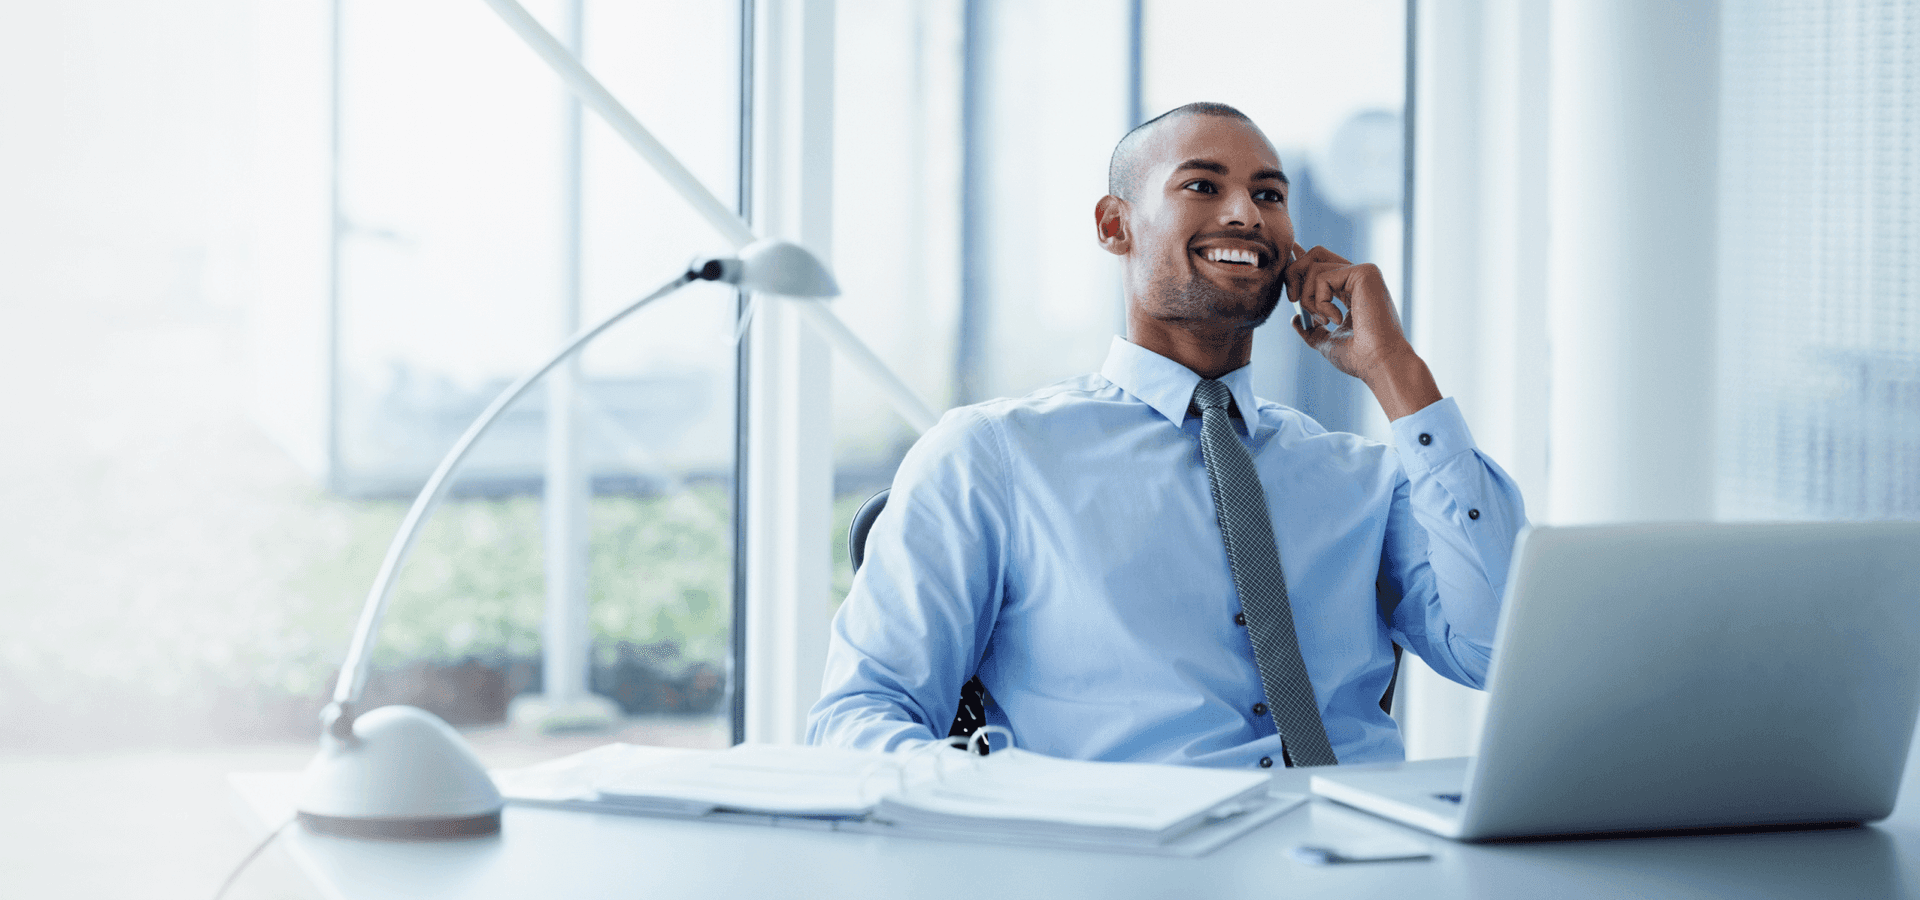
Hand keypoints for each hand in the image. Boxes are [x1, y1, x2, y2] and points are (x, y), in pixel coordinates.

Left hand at [1283, 242, 1440, 419]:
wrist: (1378, 363)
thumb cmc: (1358, 358)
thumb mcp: (1327, 342)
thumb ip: (1310, 330)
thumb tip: (1295, 319)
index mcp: (1352, 291)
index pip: (1322, 266)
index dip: (1302, 262)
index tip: (1292, 267)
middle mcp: (1358, 278)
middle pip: (1315, 255)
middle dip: (1295, 274)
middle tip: (1294, 300)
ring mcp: (1363, 273)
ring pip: (1314, 265)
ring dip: (1307, 298)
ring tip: (1323, 321)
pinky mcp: (1364, 272)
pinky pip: (1322, 276)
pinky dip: (1319, 301)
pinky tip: (1336, 319)